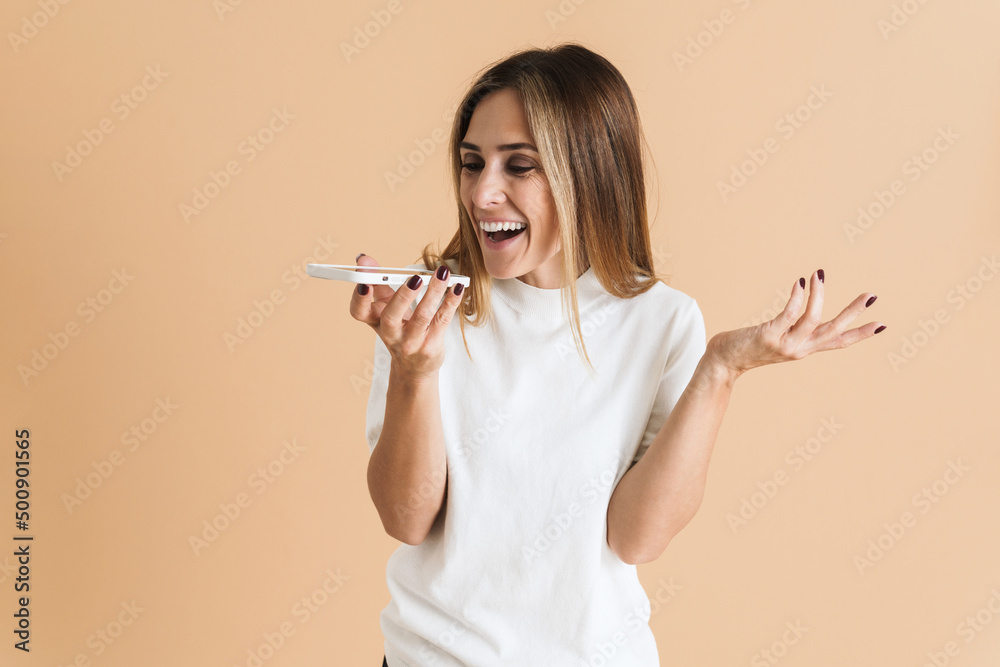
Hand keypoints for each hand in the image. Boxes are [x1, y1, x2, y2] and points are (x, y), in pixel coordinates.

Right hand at [349, 255, 465, 382]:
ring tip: (442, 273)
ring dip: (434, 292)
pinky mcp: (431, 346)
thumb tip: (364, 257)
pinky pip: (442, 320)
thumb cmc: (399, 331)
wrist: (414, 368)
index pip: (359, 311)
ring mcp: (411, 343)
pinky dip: (450, 302)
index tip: (364, 283)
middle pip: (391, 316)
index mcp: (375, 322)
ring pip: (422, 316)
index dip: (359, 298)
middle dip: (403, 295)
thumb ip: (377, 282)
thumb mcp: (385, 308)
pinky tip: (457, 287)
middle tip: (415, 278)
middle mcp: (390, 335)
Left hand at [706, 269, 884, 380]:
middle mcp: (798, 349)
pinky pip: (788, 314)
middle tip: (871, 296)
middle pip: (834, 331)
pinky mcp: (768, 336)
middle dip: (853, 313)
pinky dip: (797, 297)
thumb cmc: (747, 346)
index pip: (838, 342)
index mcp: (804, 349)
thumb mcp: (777, 339)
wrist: (722, 362)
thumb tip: (801, 306)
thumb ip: (791, 328)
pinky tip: (800, 282)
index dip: (860, 334)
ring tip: (820, 275)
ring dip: (820, 296)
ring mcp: (784, 344)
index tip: (882, 325)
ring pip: (813, 320)